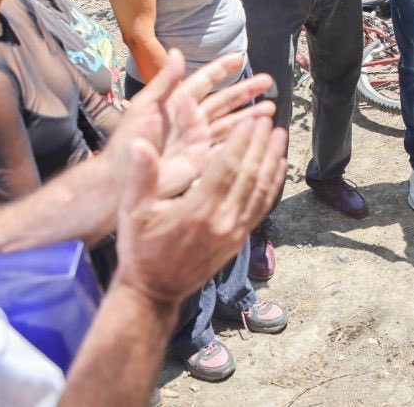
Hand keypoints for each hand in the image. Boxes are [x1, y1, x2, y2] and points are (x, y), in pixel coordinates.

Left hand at [111, 51, 278, 197]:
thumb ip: (165, 81)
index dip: (222, 69)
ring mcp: (198, 140)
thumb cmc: (130, 143)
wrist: (123, 181)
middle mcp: (191, 120)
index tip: (241, 58)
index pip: (205, 81)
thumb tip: (177, 51)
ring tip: (271, 108)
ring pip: (230, 123)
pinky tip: (258, 135)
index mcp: (177, 103)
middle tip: (268, 81)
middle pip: (224, 101)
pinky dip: (243, 140)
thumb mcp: (146, 107)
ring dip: (250, 115)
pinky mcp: (202, 160)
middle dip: (246, 91)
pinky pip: (227, 146)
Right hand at [112, 113, 287, 305]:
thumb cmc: (141, 250)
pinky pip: (261, 207)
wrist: (154, 292)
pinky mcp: (239, 240)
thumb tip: (139, 144)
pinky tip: (279, 168)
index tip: (251, 120)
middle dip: (261, 145)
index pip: (227, 168)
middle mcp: (223, 221)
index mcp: (198, 211)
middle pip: (249, 175)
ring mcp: (235, 232)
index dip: (241, 142)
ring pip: (261, 190)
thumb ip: (141, 177)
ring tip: (281, 136)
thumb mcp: (133, 212)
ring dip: (272, 160)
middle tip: (268, 120)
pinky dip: (272, 185)